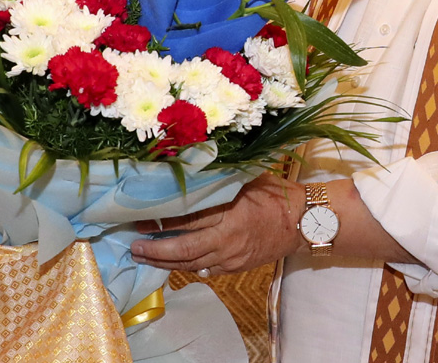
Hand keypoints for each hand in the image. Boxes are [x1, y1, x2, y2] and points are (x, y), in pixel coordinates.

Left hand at [129, 174, 304, 275]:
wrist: (304, 223)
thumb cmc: (275, 195)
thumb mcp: (247, 179)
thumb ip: (218, 179)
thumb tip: (187, 167)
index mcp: (229, 216)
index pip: (187, 222)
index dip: (160, 223)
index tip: (139, 220)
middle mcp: (228, 241)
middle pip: (184, 250)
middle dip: (155, 252)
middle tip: (133, 247)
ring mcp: (232, 258)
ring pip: (191, 265)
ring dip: (166, 263)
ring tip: (144, 257)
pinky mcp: (236, 267)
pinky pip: (205, 270)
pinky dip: (186, 267)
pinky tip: (170, 263)